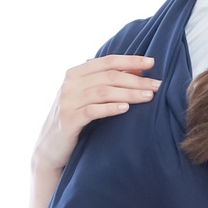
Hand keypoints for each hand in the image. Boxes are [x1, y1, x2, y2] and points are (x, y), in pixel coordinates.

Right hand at [33, 54, 160, 174]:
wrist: (50, 147)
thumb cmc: (74, 118)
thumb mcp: (87, 96)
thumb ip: (105, 82)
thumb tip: (136, 69)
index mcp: (75, 73)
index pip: (107, 61)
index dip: (131, 60)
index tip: (152, 62)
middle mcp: (70, 84)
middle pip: (109, 76)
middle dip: (136, 80)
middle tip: (157, 85)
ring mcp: (68, 102)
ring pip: (103, 92)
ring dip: (129, 93)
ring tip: (148, 97)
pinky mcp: (68, 120)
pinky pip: (93, 111)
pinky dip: (111, 108)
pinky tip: (126, 109)